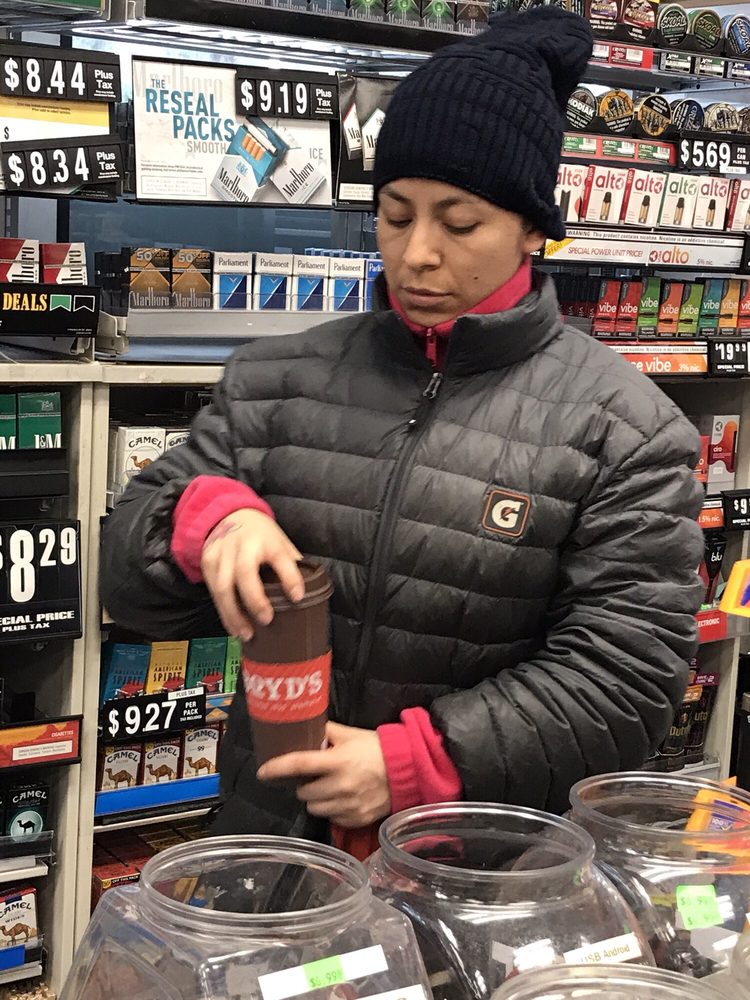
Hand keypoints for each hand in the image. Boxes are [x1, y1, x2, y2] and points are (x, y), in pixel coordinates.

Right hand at [200, 509, 303, 640]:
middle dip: (255, 599)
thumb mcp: (280, 541)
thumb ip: (291, 564)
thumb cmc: (261, 534)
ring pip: (223, 586)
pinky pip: (213, 591)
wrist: (228, 513)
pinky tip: (233, 626)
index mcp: (267, 538)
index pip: (280, 557)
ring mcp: (221, 553)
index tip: (297, 597)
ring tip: (246, 634)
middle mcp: (242, 544)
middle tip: (266, 620)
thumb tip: (309, 593)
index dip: (290, 577)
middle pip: (244, 573)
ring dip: (234, 614)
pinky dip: (223, 612)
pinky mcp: (207, 562)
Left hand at [257, 722, 391, 827]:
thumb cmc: (376, 748)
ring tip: (327, 787)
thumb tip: (303, 728)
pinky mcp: (356, 820)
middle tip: (313, 776)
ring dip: (315, 798)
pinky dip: (331, 809)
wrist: (407, 770)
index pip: (299, 765)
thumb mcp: (350, 734)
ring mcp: (348, 806)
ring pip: (314, 808)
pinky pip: (331, 818)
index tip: (263, 772)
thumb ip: (326, 731)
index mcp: (337, 761)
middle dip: (304, 784)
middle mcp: (341, 786)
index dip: (277, 768)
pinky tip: (341, 797)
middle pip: (303, 792)